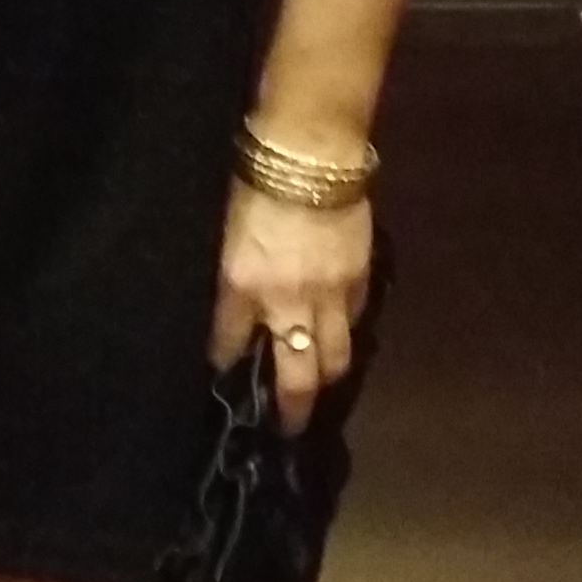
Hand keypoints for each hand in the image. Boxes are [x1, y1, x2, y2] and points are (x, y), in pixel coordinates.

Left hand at [210, 182, 373, 435]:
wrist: (311, 154)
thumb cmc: (253, 180)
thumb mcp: (225, 232)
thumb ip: (232, 277)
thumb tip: (235, 306)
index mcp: (241, 287)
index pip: (228, 344)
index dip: (224, 364)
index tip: (222, 376)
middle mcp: (286, 303)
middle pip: (295, 375)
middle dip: (292, 408)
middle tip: (290, 427)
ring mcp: (328, 295)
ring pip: (334, 357)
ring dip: (325, 376)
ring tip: (318, 388)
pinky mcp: (359, 278)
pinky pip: (354, 319)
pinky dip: (345, 331)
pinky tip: (339, 333)